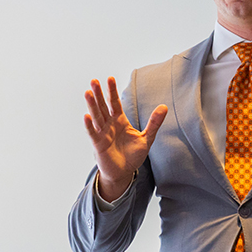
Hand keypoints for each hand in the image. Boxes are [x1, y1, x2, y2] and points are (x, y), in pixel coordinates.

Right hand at [84, 77, 167, 200]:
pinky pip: (92, 133)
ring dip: (92, 105)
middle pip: (103, 106)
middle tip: (94, 80)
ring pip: (96, 117)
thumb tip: (164, 106)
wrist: (124, 172)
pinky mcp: (98, 145)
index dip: (112, 91)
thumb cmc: (133, 155)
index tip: (110, 78)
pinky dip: (89, 125)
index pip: (115, 103)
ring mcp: (102, 133)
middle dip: (99, 94)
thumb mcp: (147, 138)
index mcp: (120, 120)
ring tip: (88, 93)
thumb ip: (154, 123)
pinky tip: (86, 116)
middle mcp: (109, 124)